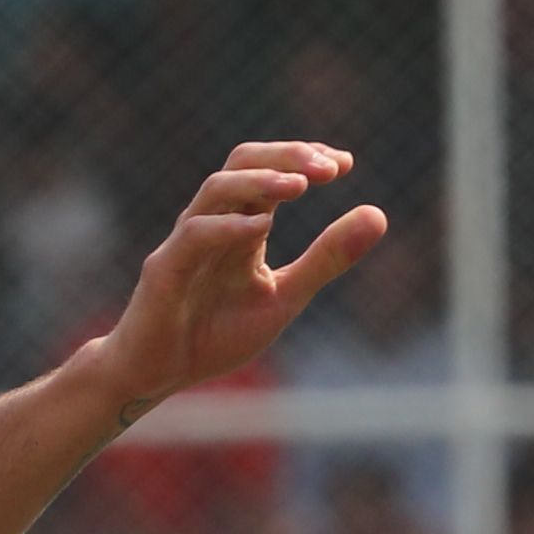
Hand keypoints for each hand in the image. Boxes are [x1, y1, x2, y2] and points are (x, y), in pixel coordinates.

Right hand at [78, 145, 387, 418]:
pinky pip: (194, 236)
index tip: (345, 164)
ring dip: (260, 181)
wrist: (154, 376)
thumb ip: (326, 259)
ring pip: (216, 189)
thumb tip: (378, 213)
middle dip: (286, 157)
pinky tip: (262, 227)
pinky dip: (228, 227)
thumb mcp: (285, 297)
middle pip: (242, 162)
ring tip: (301, 186)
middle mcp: (212, 223)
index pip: (271, 171)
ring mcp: (185, 243)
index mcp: (240, 225)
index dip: (305, 158)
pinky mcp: (165, 270)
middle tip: (329, 168)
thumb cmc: (213, 335)